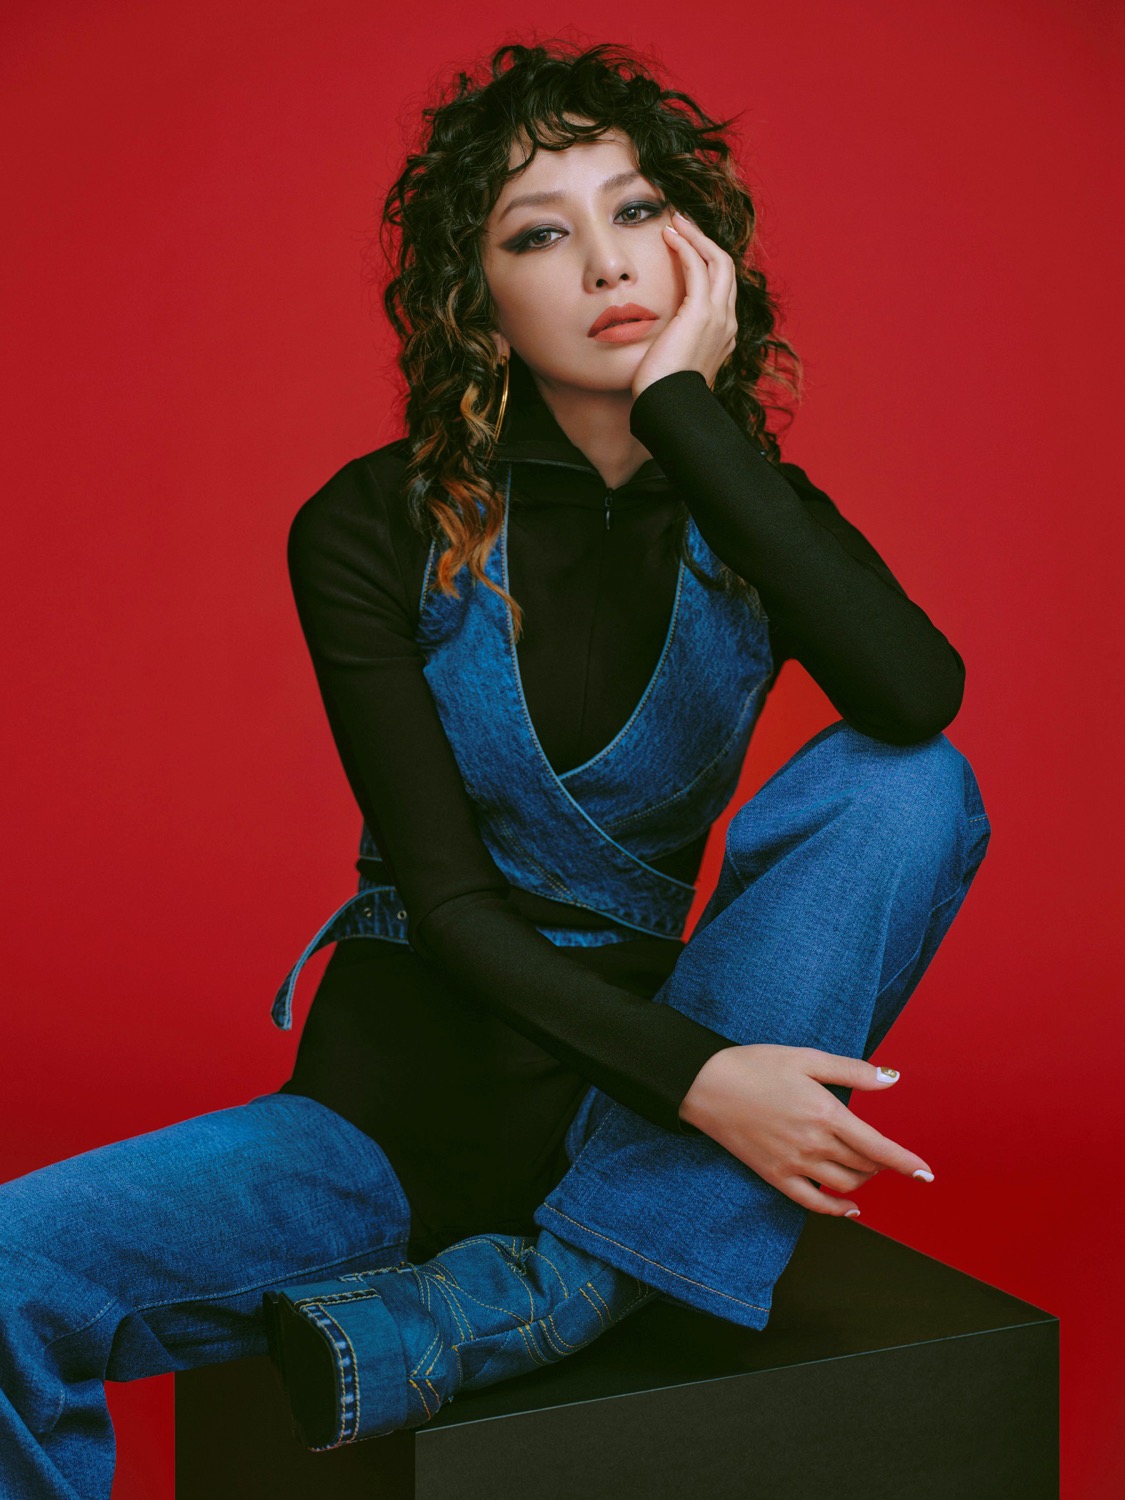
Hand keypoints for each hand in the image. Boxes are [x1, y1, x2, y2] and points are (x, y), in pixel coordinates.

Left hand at [630, 209, 737, 398]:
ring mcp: (719, 317)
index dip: (707, 262)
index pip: (722, 288)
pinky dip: (686, 246)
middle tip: (683, 224)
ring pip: (718, 261)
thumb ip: (674, 343)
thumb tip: (656, 338)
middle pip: (726, 269)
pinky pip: (699, 267)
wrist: (669, 409)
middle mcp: (728, 323)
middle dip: (705, 242)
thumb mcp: (673, 362)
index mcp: (724, 335)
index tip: (686, 247)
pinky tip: (669, 234)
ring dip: (697, 236)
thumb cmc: (664, 392)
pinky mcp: (702, 313)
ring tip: (676, 221)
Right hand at [678, 1043, 934, 1216]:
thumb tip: (892, 1078)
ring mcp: (794, 1164)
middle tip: (886, 1155)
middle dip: (882, 1164)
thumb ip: (853, 1071)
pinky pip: (813, 1203)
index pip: (878, 1147)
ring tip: (866, 1169)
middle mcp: (814, 1144)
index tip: (926, 1173)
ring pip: (844, 1185)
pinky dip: (836, 1209)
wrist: (706, 1084)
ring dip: (863, 1181)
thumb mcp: (807, 1058)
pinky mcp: (775, 1176)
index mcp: (826, 1113)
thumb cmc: (756, 1065)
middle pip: (864, 1166)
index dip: (906, 1162)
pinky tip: (849, 1208)